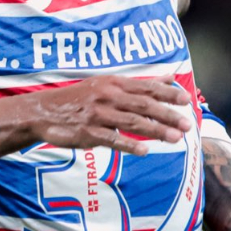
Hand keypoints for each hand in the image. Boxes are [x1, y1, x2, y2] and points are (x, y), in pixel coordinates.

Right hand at [29, 75, 191, 155]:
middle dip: (167, 114)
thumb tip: (168, 79)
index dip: (167, 93)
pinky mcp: (88, 133)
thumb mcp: (105, 85)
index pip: (145, 87)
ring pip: (132, 123)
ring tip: (175, 139)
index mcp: (112, 82)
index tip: (186, 100)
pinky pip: (112, 139)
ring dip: (155, 131)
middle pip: (143, 105)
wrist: (43, 112)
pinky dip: (129, 145)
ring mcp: (97, 114)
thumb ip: (136, 85)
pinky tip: (144, 151)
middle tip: (187, 123)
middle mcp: (106, 96)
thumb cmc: (78, 99)